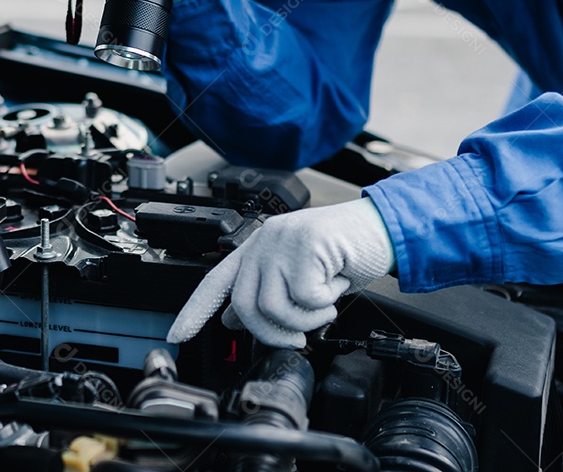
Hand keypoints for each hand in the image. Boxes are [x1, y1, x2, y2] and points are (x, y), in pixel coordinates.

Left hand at [166, 197, 394, 348]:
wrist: (383, 228)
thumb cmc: (345, 252)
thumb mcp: (300, 276)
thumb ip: (267, 292)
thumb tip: (233, 318)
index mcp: (257, 249)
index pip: (216, 281)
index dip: (195, 310)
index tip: (179, 334)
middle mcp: (263, 242)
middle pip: (246, 306)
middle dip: (272, 332)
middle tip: (298, 335)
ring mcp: (282, 241)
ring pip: (273, 306)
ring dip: (304, 319)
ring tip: (324, 304)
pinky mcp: (305, 244)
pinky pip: (304, 297)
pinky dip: (324, 304)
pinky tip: (336, 288)